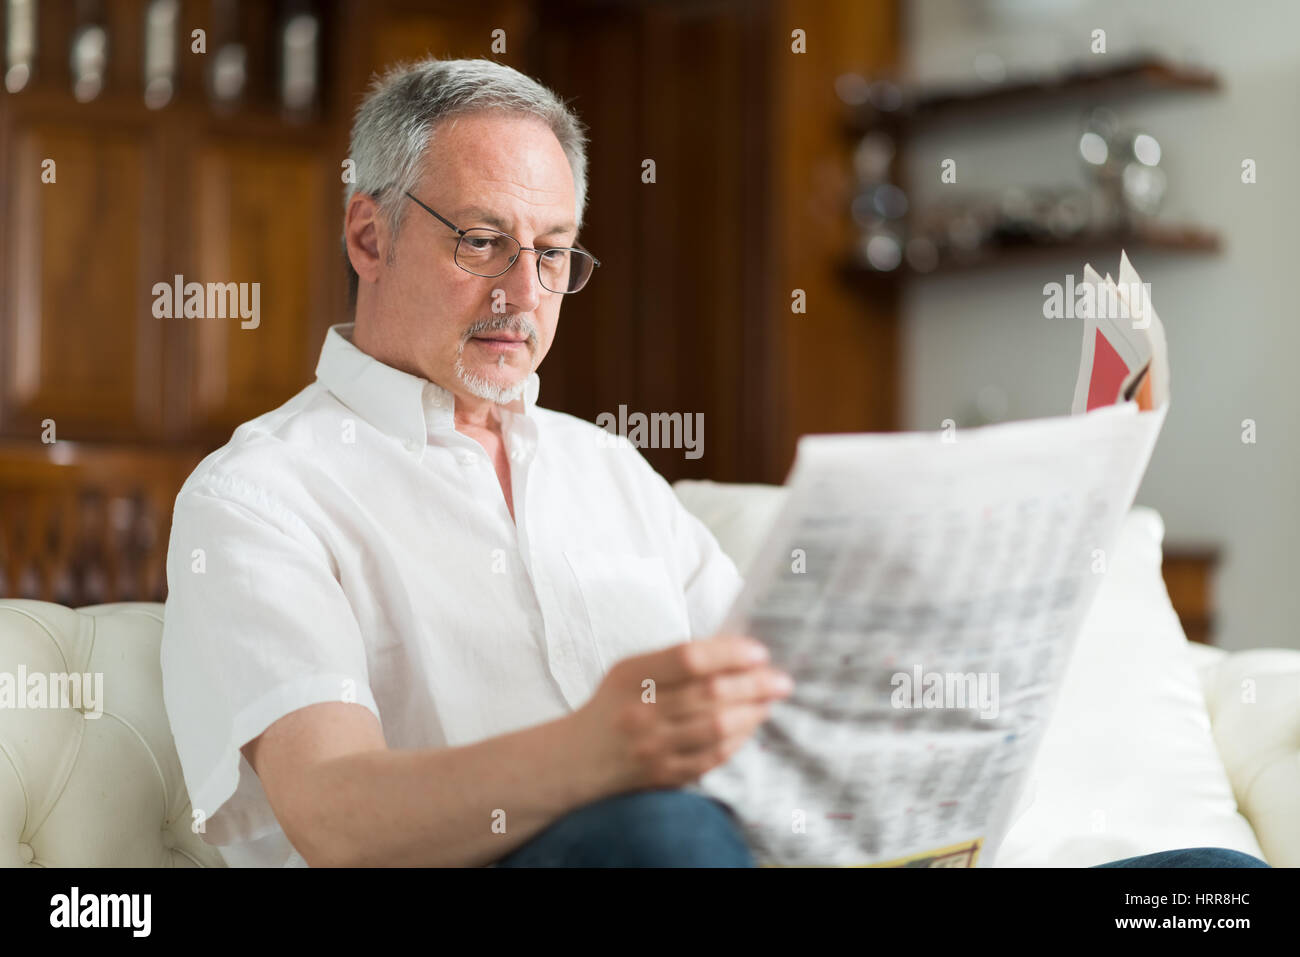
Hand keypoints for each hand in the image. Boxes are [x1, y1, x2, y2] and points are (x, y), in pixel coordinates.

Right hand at [573, 634, 793, 793]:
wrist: (576, 760)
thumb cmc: (613, 705)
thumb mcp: (630, 671)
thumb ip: (674, 660)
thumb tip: (735, 649)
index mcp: (631, 677)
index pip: (688, 658)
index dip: (729, 653)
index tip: (759, 652)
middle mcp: (640, 712)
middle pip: (710, 693)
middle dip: (755, 683)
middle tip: (781, 679)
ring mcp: (653, 747)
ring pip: (718, 726)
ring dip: (754, 710)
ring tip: (771, 699)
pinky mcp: (665, 775)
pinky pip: (714, 756)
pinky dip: (740, 737)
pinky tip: (751, 723)